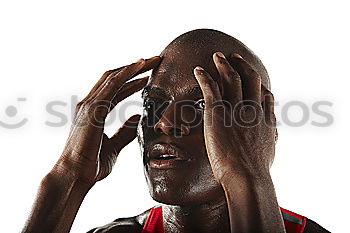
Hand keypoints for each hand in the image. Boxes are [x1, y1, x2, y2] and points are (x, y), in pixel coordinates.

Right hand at [52, 56, 160, 186]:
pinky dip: (127, 73)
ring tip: (152, 59)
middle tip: (154, 61)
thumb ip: (125, 131)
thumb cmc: (91, 164)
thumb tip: (138, 118)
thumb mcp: (115, 145)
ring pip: (114, 77)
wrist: (75, 176)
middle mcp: (90, 104)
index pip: (116, 89)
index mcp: (95, 111)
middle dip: (135, 68)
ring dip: (134, 67)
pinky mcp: (93, 108)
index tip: (149, 76)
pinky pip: (112, 85)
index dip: (132, 80)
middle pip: (115, 78)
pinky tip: (140, 66)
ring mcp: (90, 104)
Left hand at [193, 52, 275, 183]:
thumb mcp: (269, 152)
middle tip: (234, 57)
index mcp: (265, 119)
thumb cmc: (256, 171)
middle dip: (242, 65)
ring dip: (224, 64)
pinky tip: (198, 70)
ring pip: (231, 78)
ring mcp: (235, 109)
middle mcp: (252, 109)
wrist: (247, 177)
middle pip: (250, 78)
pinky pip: (210, 88)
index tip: (252, 76)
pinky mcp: (217, 112)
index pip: (264, 93)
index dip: (257, 82)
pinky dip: (204, 77)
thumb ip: (269, 139)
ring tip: (217, 56)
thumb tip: (273, 137)